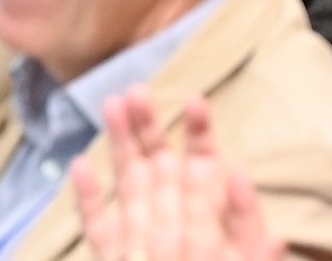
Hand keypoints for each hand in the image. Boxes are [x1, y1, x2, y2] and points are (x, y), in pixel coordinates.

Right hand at [73, 87, 283, 260]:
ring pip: (130, 189)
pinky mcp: (117, 259)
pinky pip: (101, 230)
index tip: (196, 101)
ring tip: (113, 107)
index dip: (199, 136)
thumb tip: (237, 176)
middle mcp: (176, 230)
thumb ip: (250, 238)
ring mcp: (144, 246)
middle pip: (162, 171)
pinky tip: (81, 167)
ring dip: (121, 149)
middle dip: (151, 129)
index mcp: (211, 229)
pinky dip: (90, 200)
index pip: (204, 173)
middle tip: (137, 88)